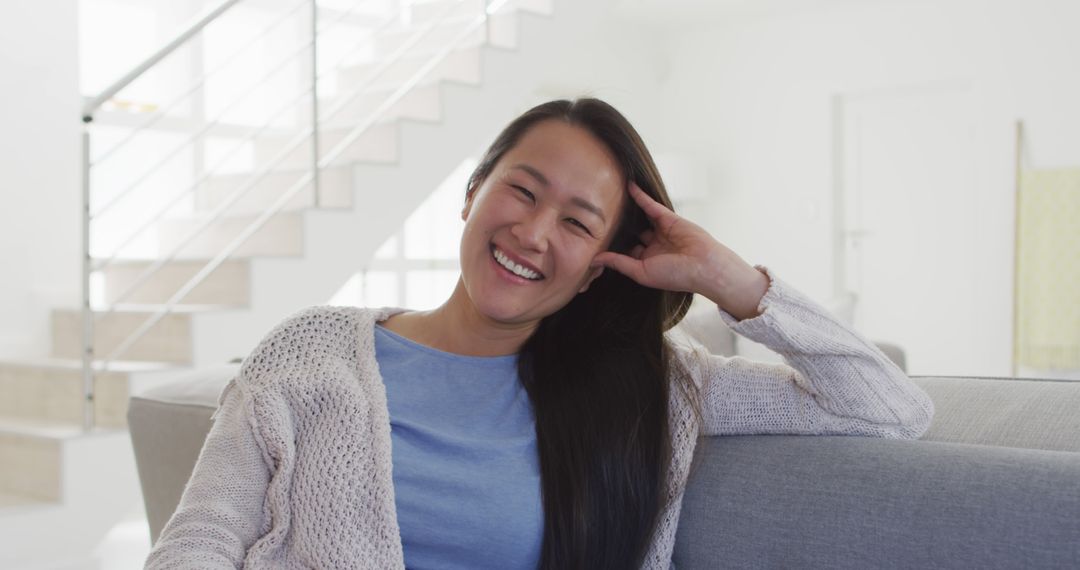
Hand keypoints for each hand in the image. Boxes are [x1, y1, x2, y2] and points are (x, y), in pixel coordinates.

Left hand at [591, 183, 769, 319]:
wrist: (704, 266)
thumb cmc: (675, 275)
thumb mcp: (641, 272)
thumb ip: (618, 263)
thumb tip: (595, 260)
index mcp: (647, 261)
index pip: (625, 251)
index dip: (611, 246)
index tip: (591, 239)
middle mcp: (653, 245)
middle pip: (630, 233)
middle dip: (617, 227)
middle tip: (595, 216)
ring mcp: (660, 231)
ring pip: (639, 218)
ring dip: (626, 210)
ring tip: (608, 199)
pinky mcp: (668, 217)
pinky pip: (650, 205)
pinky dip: (639, 196)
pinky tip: (627, 187)